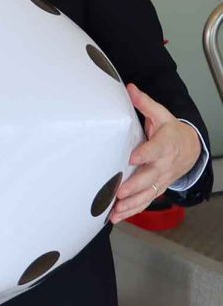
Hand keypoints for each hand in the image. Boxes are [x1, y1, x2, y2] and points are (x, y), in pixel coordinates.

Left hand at [110, 83, 202, 222]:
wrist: (190, 149)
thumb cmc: (171, 131)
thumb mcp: (161, 115)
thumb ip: (144, 103)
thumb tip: (131, 88)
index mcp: (165, 145)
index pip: (155, 150)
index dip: (144, 154)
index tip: (132, 158)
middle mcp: (164, 165)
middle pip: (150, 177)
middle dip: (135, 186)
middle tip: (120, 192)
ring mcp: (161, 179)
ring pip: (147, 194)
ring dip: (131, 204)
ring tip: (116, 211)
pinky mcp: (156, 188)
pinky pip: (145, 202)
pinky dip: (132, 211)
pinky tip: (117, 217)